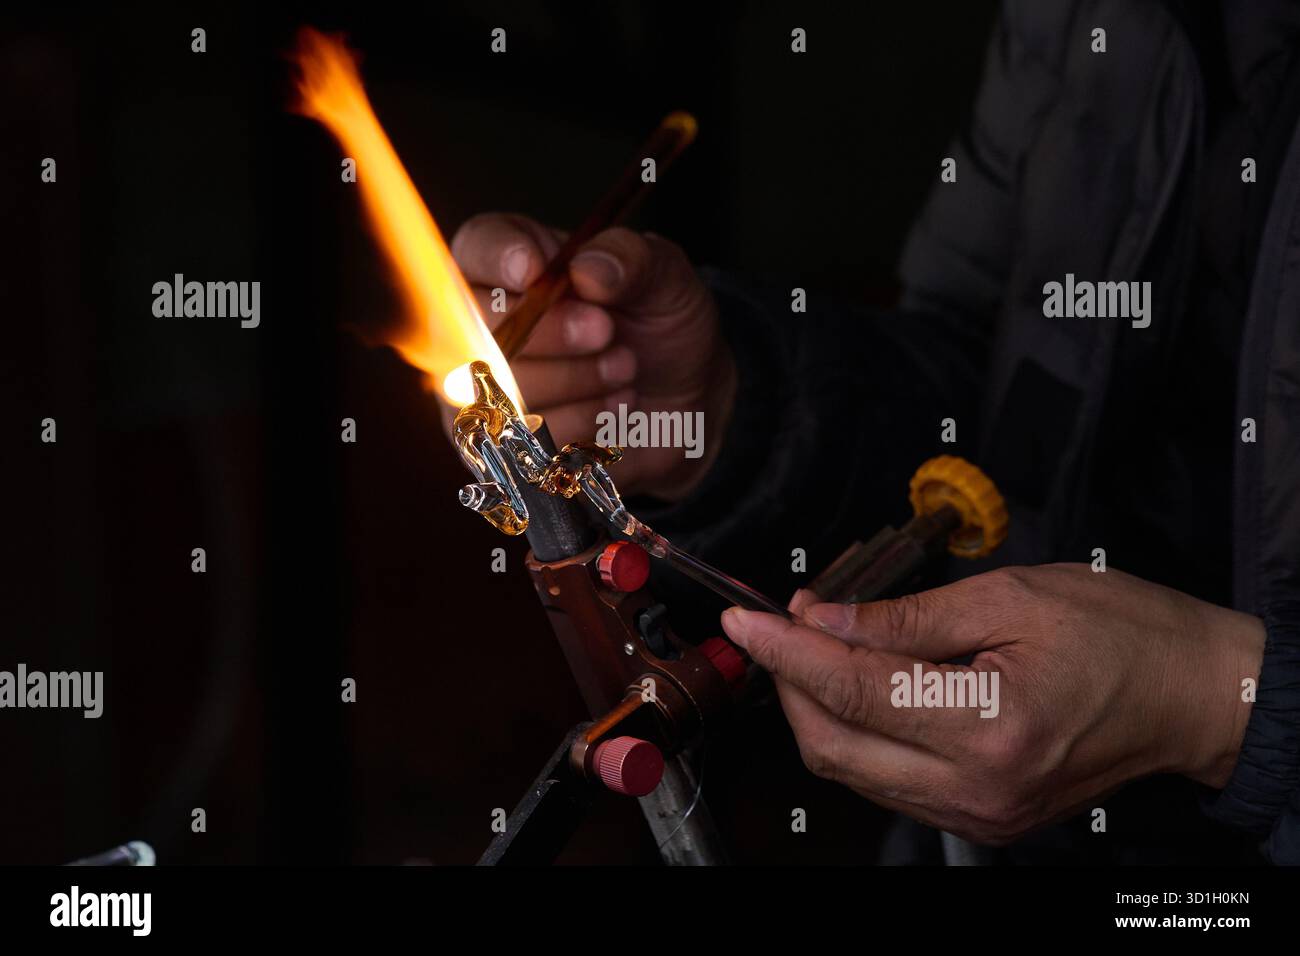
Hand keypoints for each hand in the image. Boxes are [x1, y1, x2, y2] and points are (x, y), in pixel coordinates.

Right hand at [450, 213, 734, 499]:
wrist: (684, 402)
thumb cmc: (661, 328)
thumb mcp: (666, 280)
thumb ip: (632, 260)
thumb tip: (587, 268)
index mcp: (518, 261)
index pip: (478, 247)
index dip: (497, 258)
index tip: (535, 272)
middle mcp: (488, 321)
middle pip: (476, 323)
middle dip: (547, 330)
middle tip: (606, 330)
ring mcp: (487, 384)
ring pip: (500, 384)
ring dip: (574, 378)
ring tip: (625, 368)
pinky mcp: (504, 439)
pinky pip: (523, 434)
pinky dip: (579, 419)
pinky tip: (614, 406)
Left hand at [721, 564, 1264, 844]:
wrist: (1190, 695)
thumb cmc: (1121, 634)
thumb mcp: (1010, 597)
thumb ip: (904, 618)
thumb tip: (823, 620)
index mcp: (990, 724)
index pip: (852, 690)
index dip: (787, 651)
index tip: (747, 620)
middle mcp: (977, 787)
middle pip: (833, 745)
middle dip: (789, 684)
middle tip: (783, 627)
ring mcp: (978, 813)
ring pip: (851, 770)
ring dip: (818, 709)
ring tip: (820, 649)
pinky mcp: (981, 817)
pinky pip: (888, 782)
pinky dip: (858, 734)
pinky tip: (860, 687)